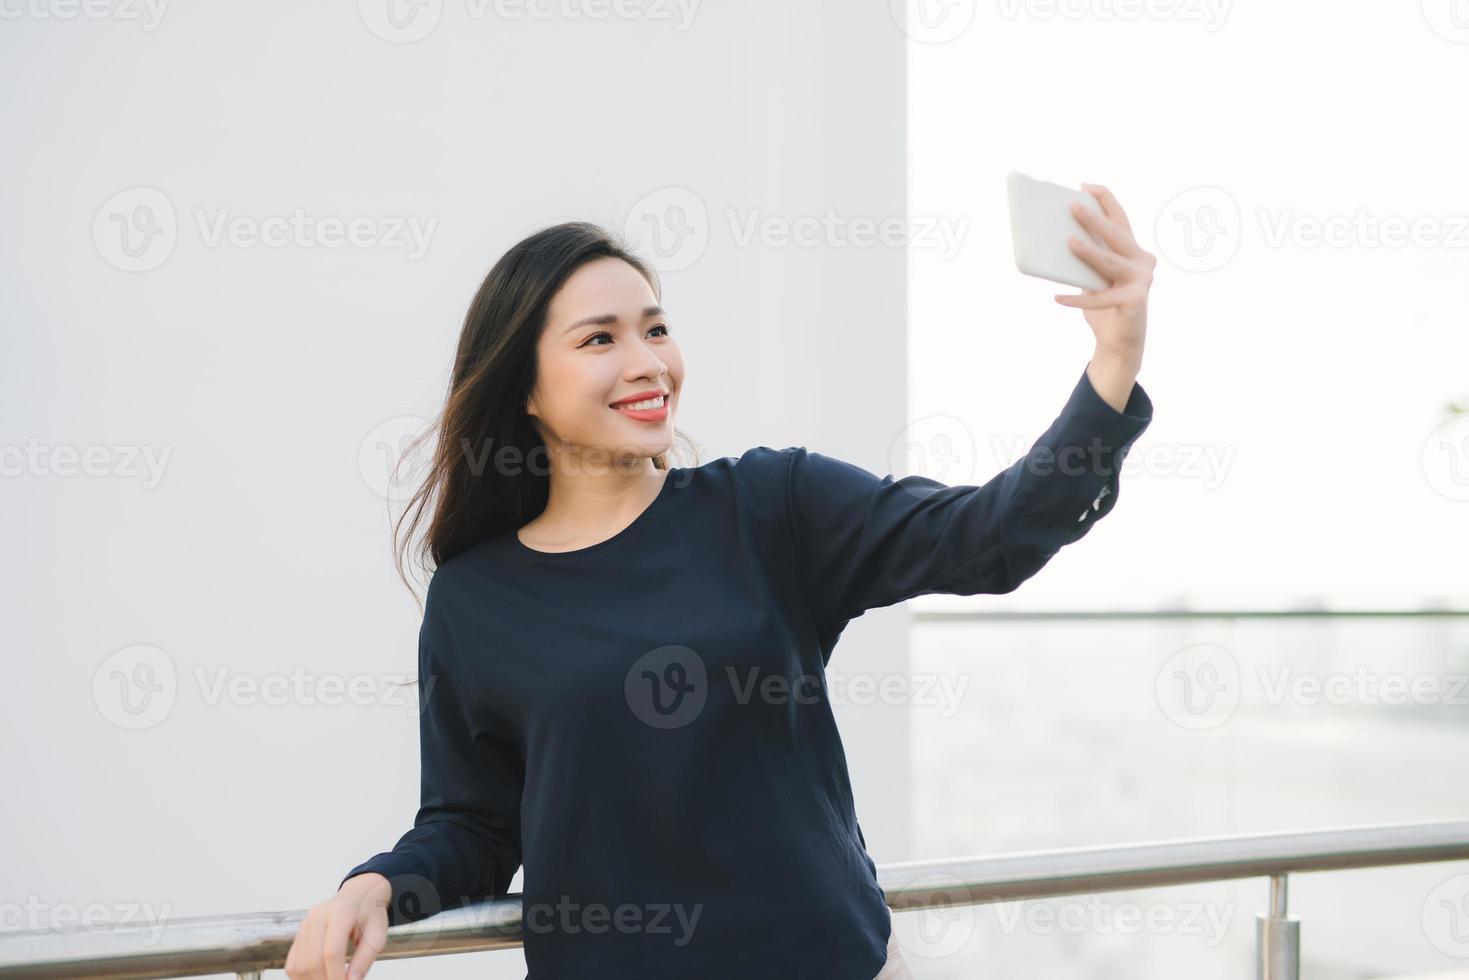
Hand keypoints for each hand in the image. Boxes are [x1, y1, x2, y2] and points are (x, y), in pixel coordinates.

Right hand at [284, 873, 390, 979]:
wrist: (359, 894)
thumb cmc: (370, 913)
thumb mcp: (377, 934)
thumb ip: (365, 959)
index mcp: (340, 912)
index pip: (332, 952)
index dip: (336, 976)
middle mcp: (317, 916)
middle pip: (312, 961)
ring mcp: (305, 924)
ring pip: (299, 965)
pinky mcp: (299, 933)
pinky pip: (292, 963)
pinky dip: (302, 977)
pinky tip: (318, 978)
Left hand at [1055, 183, 1154, 363]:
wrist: (1119, 343)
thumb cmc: (1105, 306)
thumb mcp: (1094, 278)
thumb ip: (1086, 259)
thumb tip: (1058, 240)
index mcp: (1133, 250)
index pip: (1121, 219)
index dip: (1105, 200)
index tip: (1086, 186)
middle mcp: (1142, 261)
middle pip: (1117, 235)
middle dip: (1095, 219)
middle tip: (1073, 207)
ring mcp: (1142, 280)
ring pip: (1111, 262)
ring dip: (1089, 252)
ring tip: (1069, 242)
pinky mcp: (1135, 301)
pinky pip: (1101, 297)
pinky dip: (1078, 299)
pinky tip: (1058, 298)